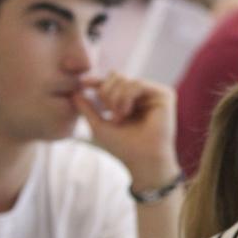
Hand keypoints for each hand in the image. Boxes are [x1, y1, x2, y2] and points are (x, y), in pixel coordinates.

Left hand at [78, 72, 177, 188]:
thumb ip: (86, 109)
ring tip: (118, 117)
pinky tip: (126, 112)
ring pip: (126, 80)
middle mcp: (143, 96)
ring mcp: (154, 95)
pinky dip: (126, 97)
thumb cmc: (123, 147)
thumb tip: (74, 92)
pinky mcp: (164, 95)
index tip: (83, 83)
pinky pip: (138, 83)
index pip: (112, 83)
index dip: (98, 81)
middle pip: (117, 76)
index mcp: (130, 102)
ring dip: (116, 99)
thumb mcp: (99, 126)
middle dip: (106, 93)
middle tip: (108, 113)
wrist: (142, 161)